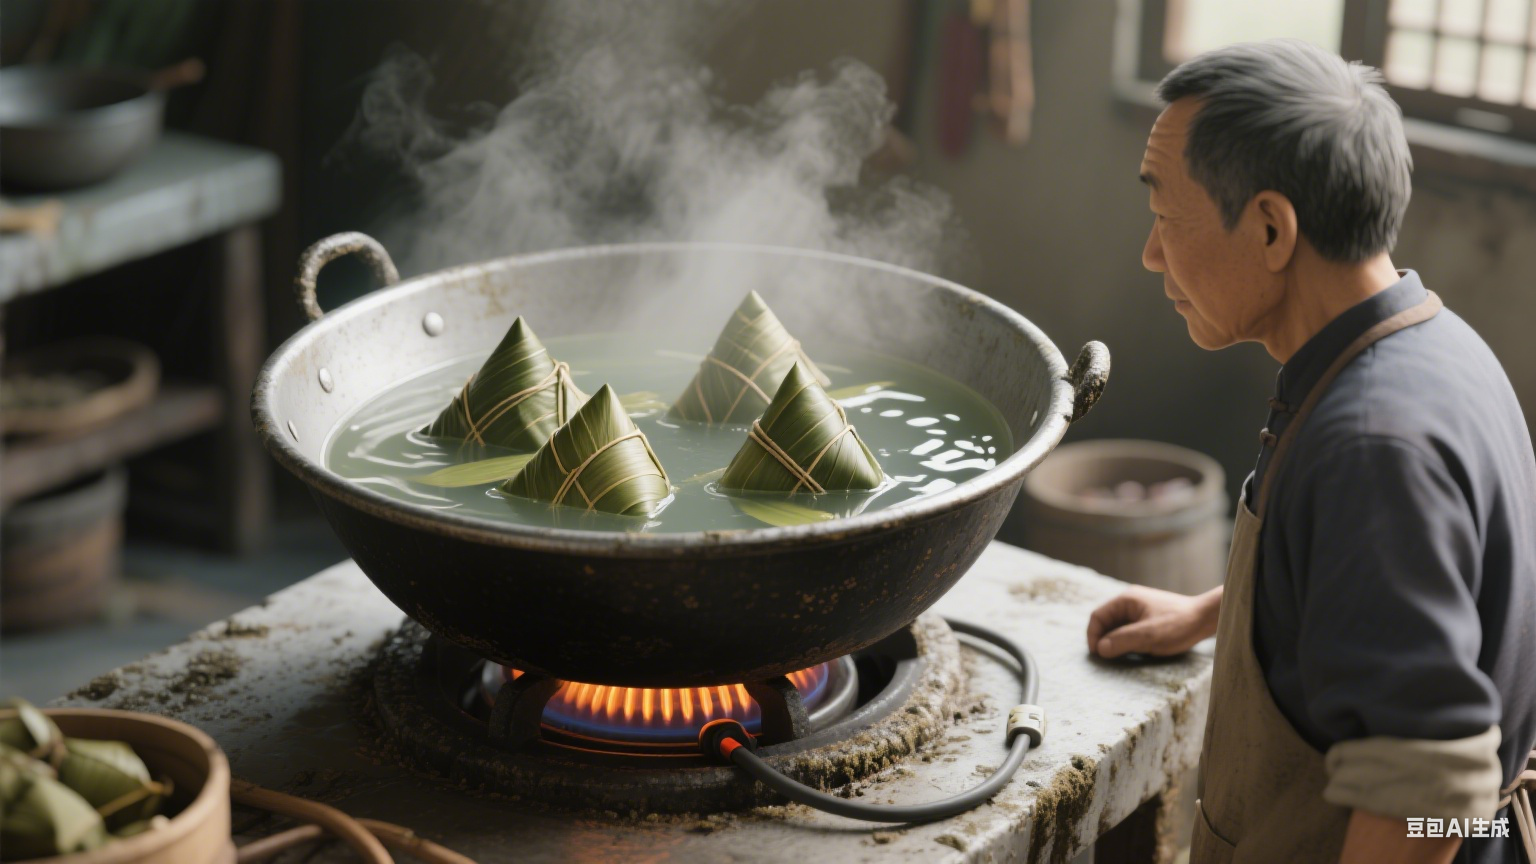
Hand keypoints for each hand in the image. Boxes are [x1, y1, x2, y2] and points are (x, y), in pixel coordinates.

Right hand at [1086, 585, 1220, 657]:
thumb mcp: (1148, 635)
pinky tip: (1132, 652)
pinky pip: (1129, 630)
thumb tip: (1100, 649)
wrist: (1206, 619)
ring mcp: (1139, 610)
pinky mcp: (1147, 619)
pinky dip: (1126, 641)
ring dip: (1115, 642)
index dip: (1093, 635)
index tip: (1096, 654)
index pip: (1098, 616)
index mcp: (1126, 600)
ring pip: (1117, 627)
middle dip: (1103, 640)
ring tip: (1118, 657)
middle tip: (1105, 659)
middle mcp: (1130, 602)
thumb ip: (1122, 640)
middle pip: (1106, 621)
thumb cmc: (1179, 625)